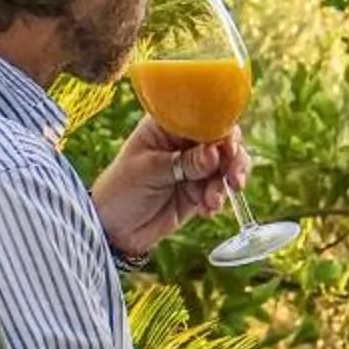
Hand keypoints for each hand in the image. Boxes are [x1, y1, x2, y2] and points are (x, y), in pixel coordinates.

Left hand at [92, 117, 251, 260]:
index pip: (203, 117)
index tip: (228, 148)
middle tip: (234, 180)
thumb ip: (184, 162)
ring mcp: (193, 166)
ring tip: (212, 202)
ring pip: (225, 167)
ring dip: (225, 184)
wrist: (113, 230)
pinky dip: (217, 199)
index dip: (221, 130)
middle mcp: (184, 142)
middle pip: (221, 141)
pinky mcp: (198, 189)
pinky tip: (206, 210)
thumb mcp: (149, 171)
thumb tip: (216, 153)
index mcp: (168, 125)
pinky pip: (219, 189)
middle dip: (232, 160)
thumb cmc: (121, 190)